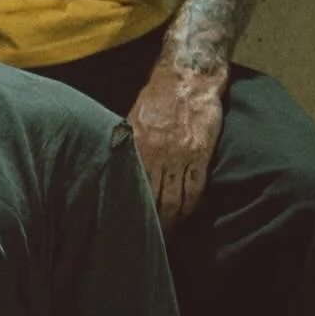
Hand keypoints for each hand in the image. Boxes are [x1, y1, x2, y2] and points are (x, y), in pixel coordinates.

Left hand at [125, 61, 224, 224]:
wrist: (187, 75)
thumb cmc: (157, 97)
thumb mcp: (132, 119)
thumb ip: (126, 145)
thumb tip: (113, 167)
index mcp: (135, 147)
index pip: (131, 189)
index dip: (130, 211)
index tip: (127, 227)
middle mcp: (156, 154)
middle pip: (153, 200)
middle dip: (152, 224)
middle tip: (148, 240)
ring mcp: (180, 155)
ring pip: (175, 199)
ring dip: (172, 221)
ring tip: (169, 235)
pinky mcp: (201, 152)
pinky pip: (196, 188)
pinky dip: (191, 206)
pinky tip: (188, 216)